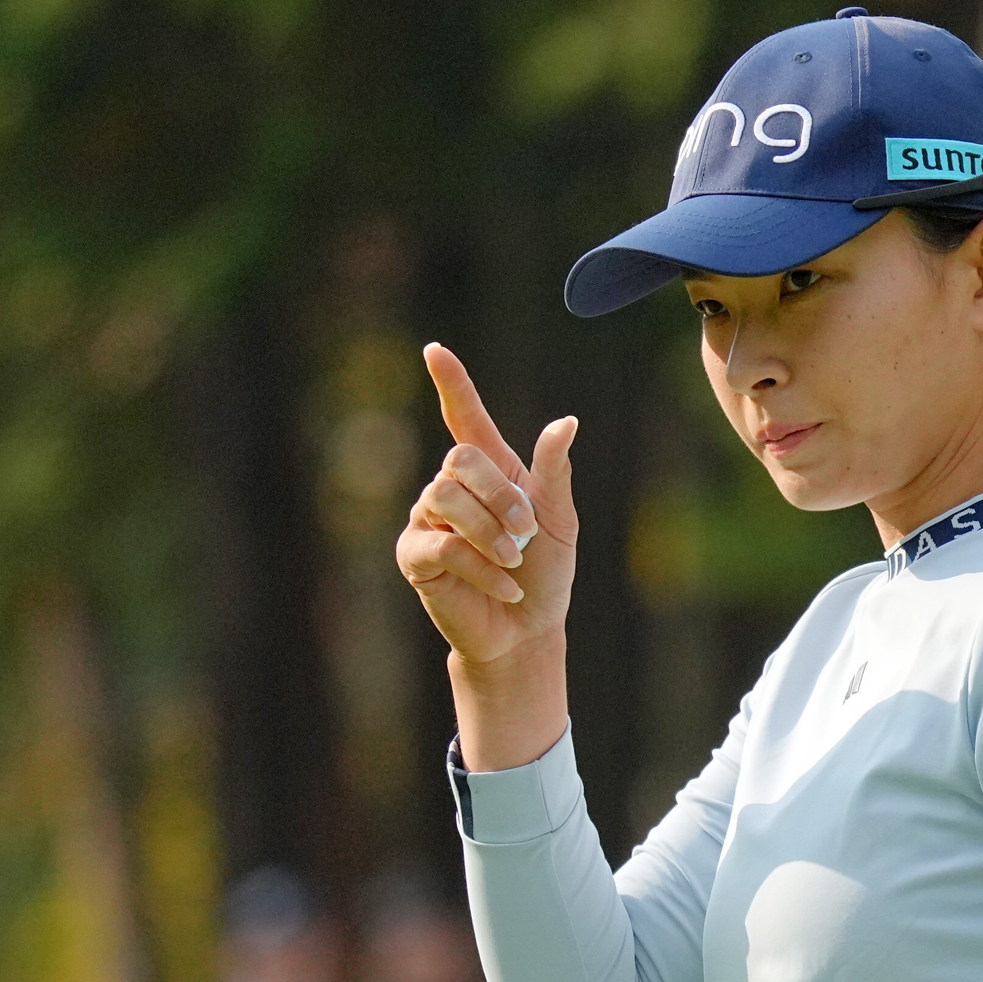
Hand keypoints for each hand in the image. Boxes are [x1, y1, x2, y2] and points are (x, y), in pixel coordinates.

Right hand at [397, 343, 579, 666]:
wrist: (527, 631)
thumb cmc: (545, 574)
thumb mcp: (560, 522)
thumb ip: (554, 473)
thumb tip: (566, 422)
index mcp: (491, 471)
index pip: (465, 417)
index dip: (452, 383)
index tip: (434, 350)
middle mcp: (453, 488)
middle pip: (459, 459)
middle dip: (498, 495)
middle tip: (524, 532)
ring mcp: (429, 520)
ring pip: (446, 499)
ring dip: (489, 532)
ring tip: (514, 560)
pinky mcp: (416, 555)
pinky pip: (442, 546)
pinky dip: (481, 567)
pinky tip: (504, 586)